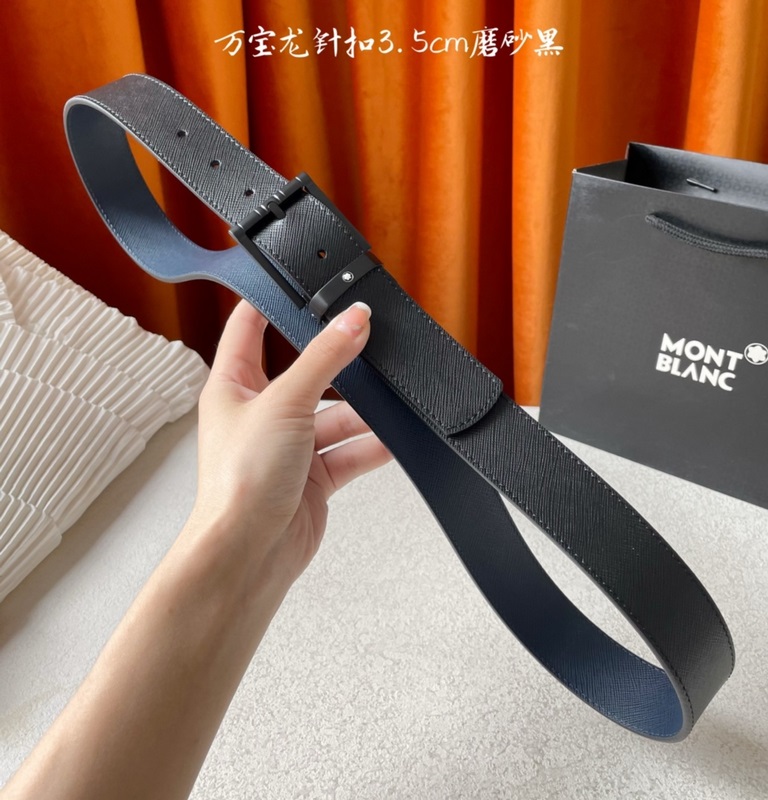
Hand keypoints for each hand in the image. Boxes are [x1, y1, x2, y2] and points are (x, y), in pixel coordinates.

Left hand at [184, 299, 391, 596]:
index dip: (269, 303)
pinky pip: (348, 453)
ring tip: (385, 406)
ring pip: (335, 416)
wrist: (249, 554)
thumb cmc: (238, 485)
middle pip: (307, 374)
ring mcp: (288, 447)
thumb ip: (324, 359)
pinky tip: (389, 441)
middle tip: (367, 348)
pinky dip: (369, 447)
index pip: (248, 329)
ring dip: (361, 416)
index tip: (298, 283)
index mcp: (233, 387)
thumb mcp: (284, 403)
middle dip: (338, 368)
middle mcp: (260, 414)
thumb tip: (352, 320)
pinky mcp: (313, 477)